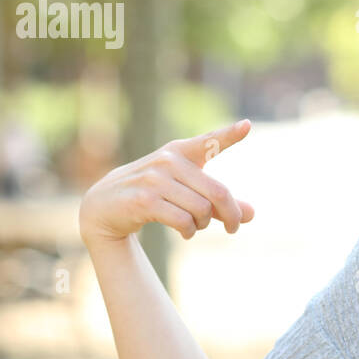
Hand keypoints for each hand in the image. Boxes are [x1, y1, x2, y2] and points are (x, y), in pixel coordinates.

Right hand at [79, 119, 255, 244]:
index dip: (229, 135)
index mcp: (180, 151)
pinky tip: (185, 232)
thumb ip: (218, 201)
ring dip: (203, 224)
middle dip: (231, 214)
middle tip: (234, 227)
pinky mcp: (144, 200)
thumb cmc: (154, 194)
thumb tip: (253, 214)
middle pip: (218, 192)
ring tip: (195, 225)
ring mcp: (154, 179)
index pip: (209, 141)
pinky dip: (189, 231)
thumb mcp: (186, 192)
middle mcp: (168, 161)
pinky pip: (183, 221)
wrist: (105, 206)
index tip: (247, 126)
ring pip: (201, 209)